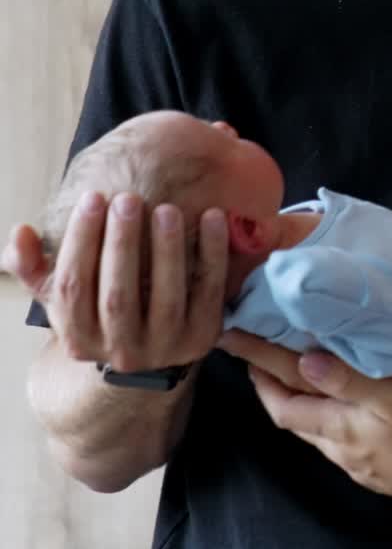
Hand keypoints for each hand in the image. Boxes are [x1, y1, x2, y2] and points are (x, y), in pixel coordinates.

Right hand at [6, 191, 228, 371]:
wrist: (150, 351)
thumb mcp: (62, 295)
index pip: (73, 288)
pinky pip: (209, 291)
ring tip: (167, 209)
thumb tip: (20, 231)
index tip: (92, 197)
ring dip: (167, 249)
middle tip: (128, 199)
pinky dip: (212, 253)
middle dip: (122, 243)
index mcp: (80, 339)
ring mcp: (165, 346)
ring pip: (166, 296)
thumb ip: (33, 266)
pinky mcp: (203, 336)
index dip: (80, 241)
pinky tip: (214, 217)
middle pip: (117, 294)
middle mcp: (121, 350)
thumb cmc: (99, 307)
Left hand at [219, 330, 391, 507]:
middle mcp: (336, 447)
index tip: (234, 341)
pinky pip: (333, 440)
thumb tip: (302, 361)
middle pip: (289, 416)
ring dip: (295, 402)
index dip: (259, 368)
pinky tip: (338, 411)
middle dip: (269, 386)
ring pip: (310, 429)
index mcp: (337, 425)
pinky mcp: (371, 469)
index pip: (283, 398)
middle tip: (257, 357)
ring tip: (293, 376)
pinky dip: (322, 417)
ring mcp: (352, 462)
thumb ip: (347, 380)